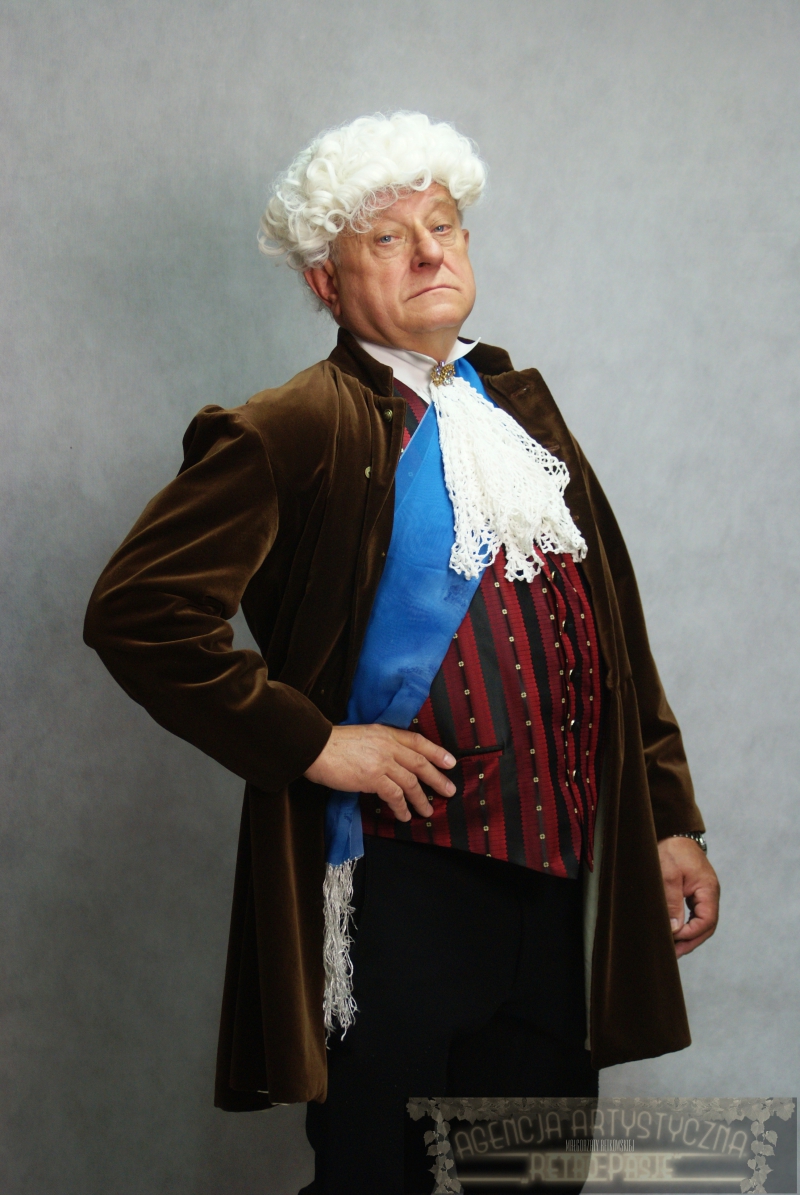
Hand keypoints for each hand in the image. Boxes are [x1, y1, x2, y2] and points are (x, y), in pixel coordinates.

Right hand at [304, 724, 456, 821]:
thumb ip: (380, 745)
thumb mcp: (364, 736)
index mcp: (386, 732)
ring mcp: (382, 761)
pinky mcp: (373, 777)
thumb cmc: (334, 744)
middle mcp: (388, 745)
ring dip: (421, 798)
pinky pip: (394, 795)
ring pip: (410, 782)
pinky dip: (401, 807)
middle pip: (420, 763)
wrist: (315, 747)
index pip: (418, 741)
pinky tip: (404, 815)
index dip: (436, 752)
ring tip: (427, 811)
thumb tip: (391, 762)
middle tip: (449, 791)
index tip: (450, 762)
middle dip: (437, 778)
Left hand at [657, 837, 719, 957]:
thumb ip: (673, 902)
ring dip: (689, 936)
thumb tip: (675, 929)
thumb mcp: (669, 875)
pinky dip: (686, 926)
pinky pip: (695, 914)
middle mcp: (709, 894)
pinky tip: (675, 933)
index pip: (707, 920)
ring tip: (672, 949)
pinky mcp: (695, 893)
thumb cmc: (672, 850)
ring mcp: (704, 894)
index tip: (674, 937)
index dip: (692, 933)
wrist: (674, 833)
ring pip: (701, 922)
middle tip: (673, 954)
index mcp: (708, 889)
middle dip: (691, 941)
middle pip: (707, 925)